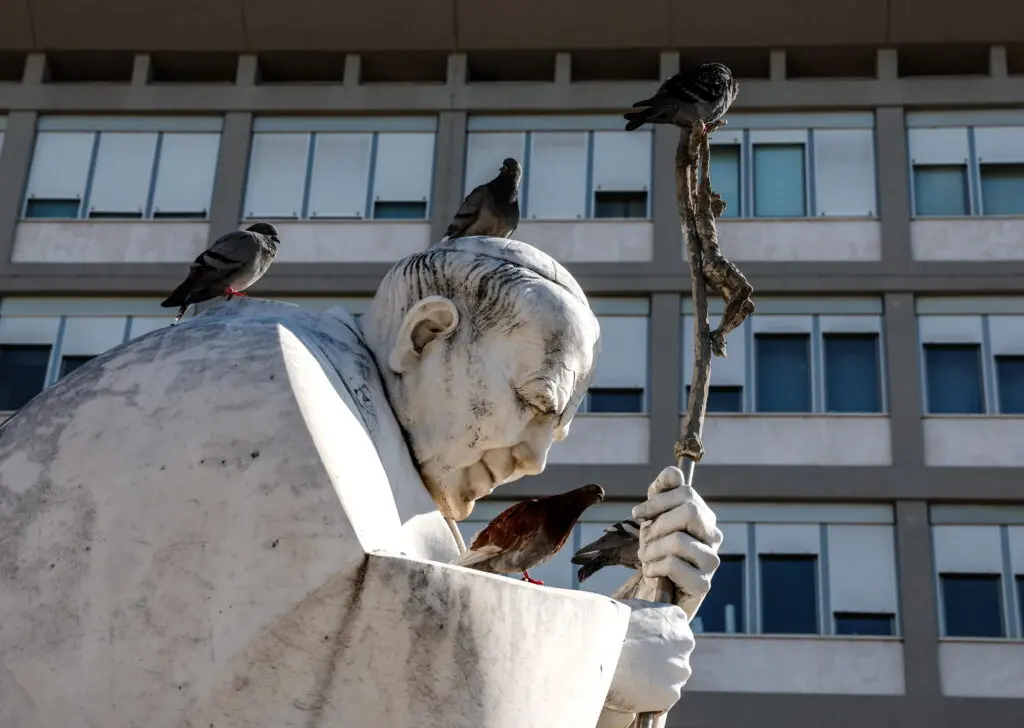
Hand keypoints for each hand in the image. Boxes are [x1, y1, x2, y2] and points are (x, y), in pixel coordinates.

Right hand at [603, 599, 693, 713]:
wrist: (599, 650)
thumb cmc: (610, 626)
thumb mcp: (631, 608)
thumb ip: (645, 616)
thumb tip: (643, 622)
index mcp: (675, 618)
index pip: (674, 630)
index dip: (656, 639)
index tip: (643, 644)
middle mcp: (684, 642)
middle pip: (675, 654)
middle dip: (659, 659)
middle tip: (636, 662)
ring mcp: (680, 669)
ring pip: (671, 676)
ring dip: (656, 678)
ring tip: (631, 677)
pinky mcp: (672, 692)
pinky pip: (663, 696)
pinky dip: (651, 696)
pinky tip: (633, 690)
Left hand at [631, 466, 722, 618]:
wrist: (656, 591)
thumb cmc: (657, 550)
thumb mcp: (655, 517)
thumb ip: (662, 492)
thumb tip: (674, 471)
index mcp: (704, 516)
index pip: (686, 492)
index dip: (657, 500)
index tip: (637, 513)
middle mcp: (713, 536)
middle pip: (690, 511)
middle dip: (658, 524)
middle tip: (645, 539)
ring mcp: (711, 561)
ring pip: (679, 540)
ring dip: (652, 549)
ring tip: (646, 558)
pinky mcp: (703, 584)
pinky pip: (674, 565)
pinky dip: (655, 567)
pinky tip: (653, 572)